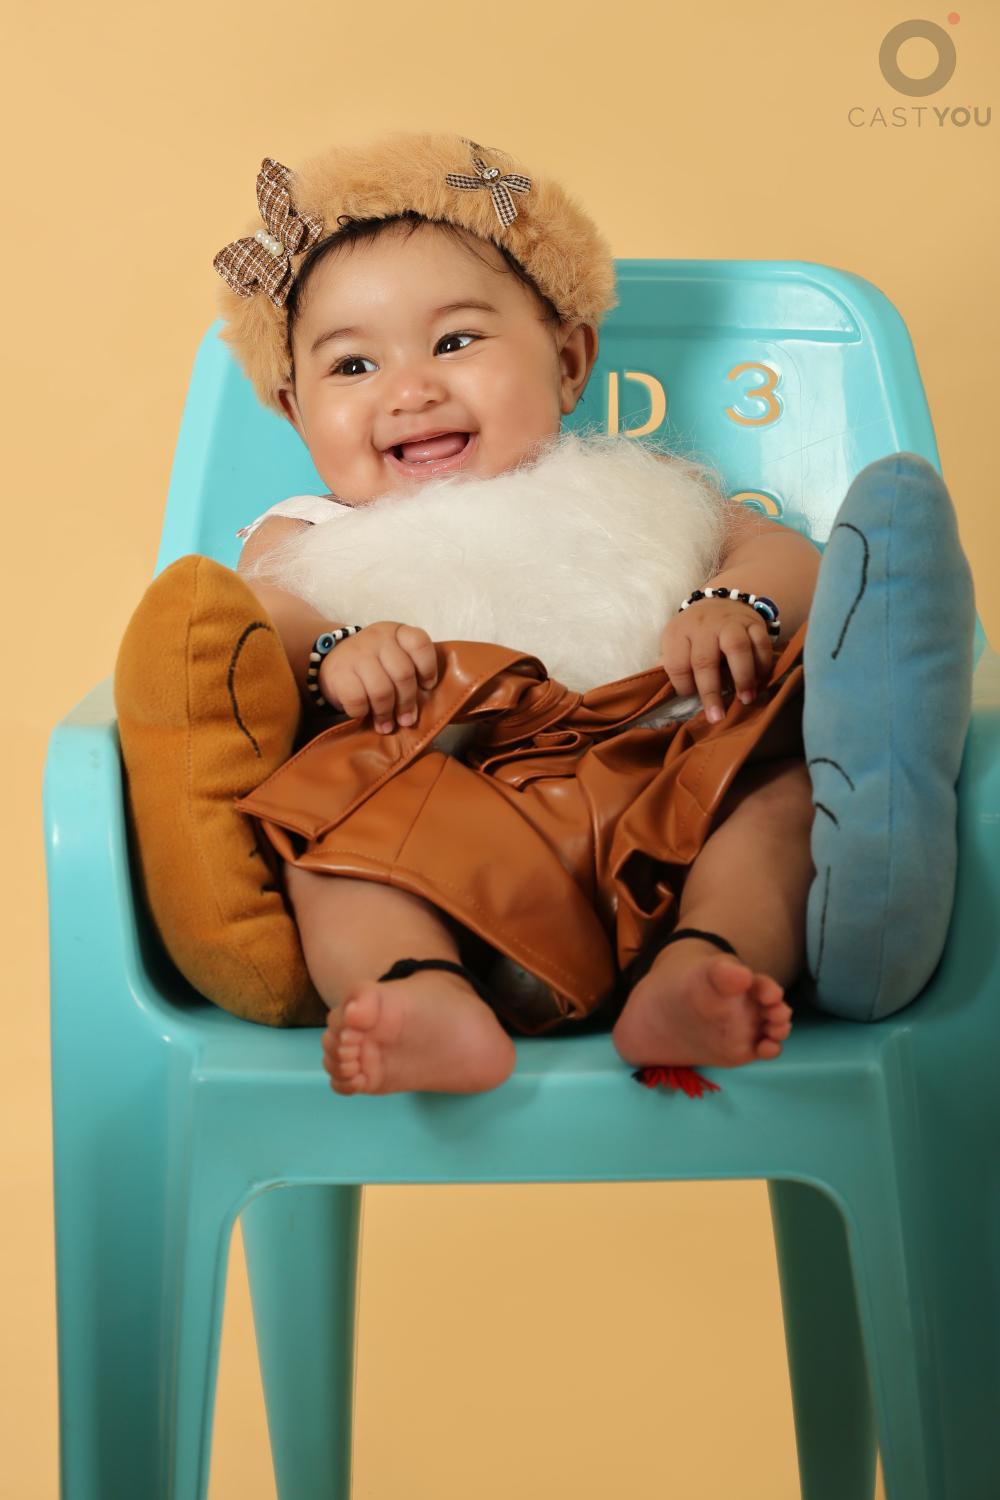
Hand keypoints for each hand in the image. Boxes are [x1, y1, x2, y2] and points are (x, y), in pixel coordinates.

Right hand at [319, 621, 438, 732]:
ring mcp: (356, 653)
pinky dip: (362, 712)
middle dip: (407, 702)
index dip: (428, 668)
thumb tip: (420, 709)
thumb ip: (410, 672)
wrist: (333, 662)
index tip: (427, 687)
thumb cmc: (373, 665)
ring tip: (386, 726)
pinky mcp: (338, 672)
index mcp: (397, 632)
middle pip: (403, 674)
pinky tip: (363, 714)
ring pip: (382, 690)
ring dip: (386, 713)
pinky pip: (358, 700)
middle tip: (407, 720)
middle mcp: (377, 638)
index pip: (419, 643)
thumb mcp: (392, 657)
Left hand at [659, 599, 774, 722]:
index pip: (676, 663)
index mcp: (678, 632)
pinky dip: (763, 664)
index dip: (683, 686)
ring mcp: (730, 622)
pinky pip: (761, 643)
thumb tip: (670, 695)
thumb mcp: (675, 641)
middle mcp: (703, 625)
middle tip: (717, 716)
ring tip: (745, 699)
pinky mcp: (753, 622)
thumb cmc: (695, 632)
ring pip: (737, 648)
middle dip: (711, 692)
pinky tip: (759, 682)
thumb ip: (673, 664)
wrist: (720, 602)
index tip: (691, 697)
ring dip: (743, 677)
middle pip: (705, 660)